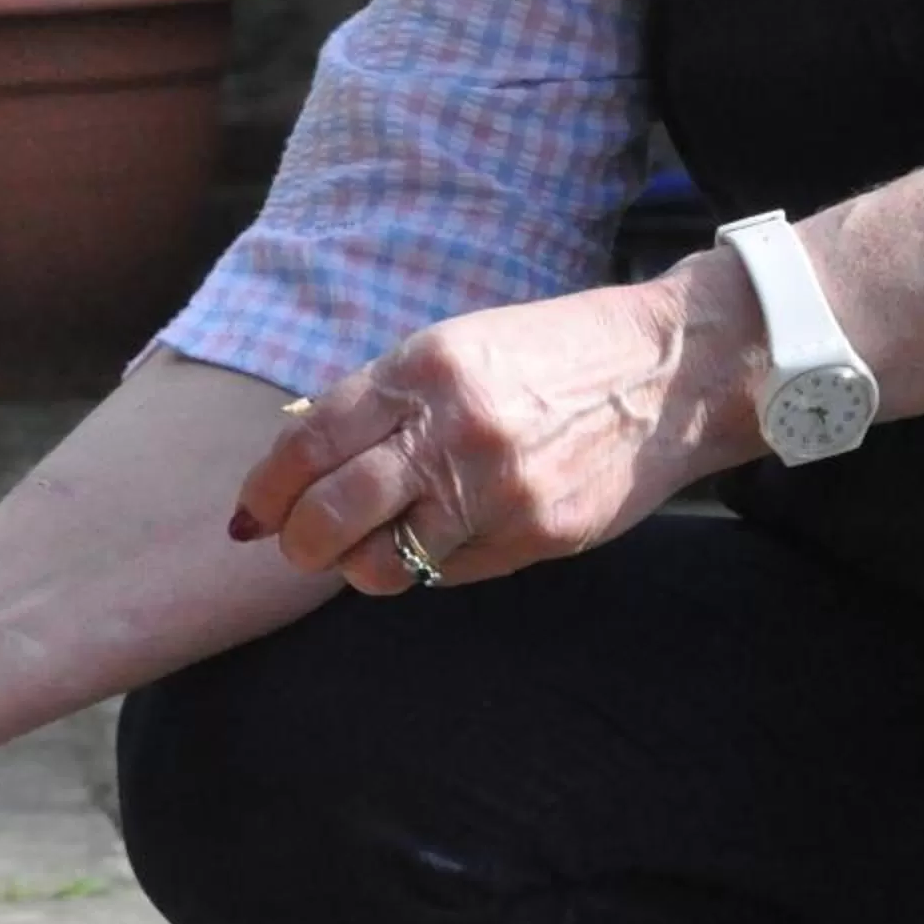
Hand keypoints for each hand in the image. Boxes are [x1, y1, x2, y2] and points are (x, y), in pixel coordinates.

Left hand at [231, 252, 771, 592]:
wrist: (671, 373)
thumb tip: (295, 464)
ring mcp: (496, 489)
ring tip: (366, 550)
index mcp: (422, 370)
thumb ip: (379, 402)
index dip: (267, 489)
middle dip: (299, 543)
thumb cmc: (548, 359)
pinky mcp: (535, 535)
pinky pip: (446, 573)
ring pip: (381, 564)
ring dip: (356, 568)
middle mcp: (453, 429)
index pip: (308, 444)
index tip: (253, 512)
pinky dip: (427, 567)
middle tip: (300, 545)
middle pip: (330, 514)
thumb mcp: (455, 350)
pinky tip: (446, 537)